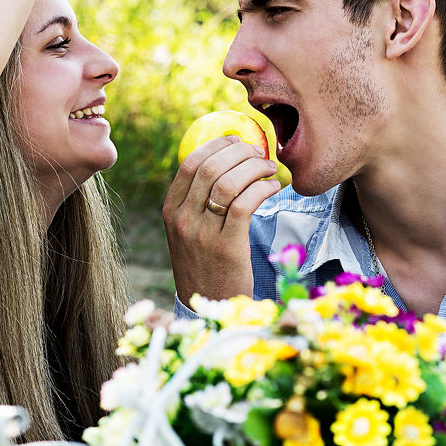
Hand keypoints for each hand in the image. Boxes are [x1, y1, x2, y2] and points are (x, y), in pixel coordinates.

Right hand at [162, 136, 281, 306]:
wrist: (208, 305)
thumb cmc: (206, 262)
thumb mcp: (189, 231)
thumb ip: (198, 202)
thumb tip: (227, 162)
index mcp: (171, 211)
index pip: (189, 164)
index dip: (215, 145)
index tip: (236, 140)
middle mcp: (183, 220)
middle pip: (211, 168)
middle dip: (240, 152)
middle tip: (259, 153)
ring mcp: (203, 234)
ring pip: (229, 183)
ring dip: (255, 168)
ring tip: (269, 169)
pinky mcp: (227, 247)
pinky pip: (246, 204)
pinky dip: (263, 189)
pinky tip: (274, 188)